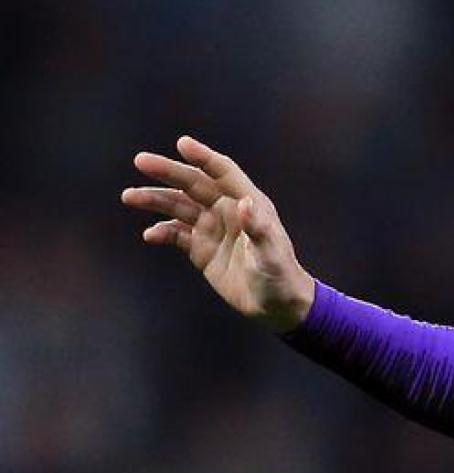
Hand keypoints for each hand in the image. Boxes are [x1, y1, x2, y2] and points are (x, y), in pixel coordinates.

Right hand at [122, 136, 314, 332]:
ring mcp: (212, 229)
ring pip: (179, 207)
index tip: (182, 143)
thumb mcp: (271, 254)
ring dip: (155, 200)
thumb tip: (245, 203)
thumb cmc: (281, 276)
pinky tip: (150, 235)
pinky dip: (162, 232)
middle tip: (141, 161)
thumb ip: (259, 229)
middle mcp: (227, 211)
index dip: (203, 157)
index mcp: (248, 204)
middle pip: (193, 184)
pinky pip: (176, 235)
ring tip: (130, 196)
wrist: (276, 305)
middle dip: (168, 172)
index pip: (223, 172)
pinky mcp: (201, 249)